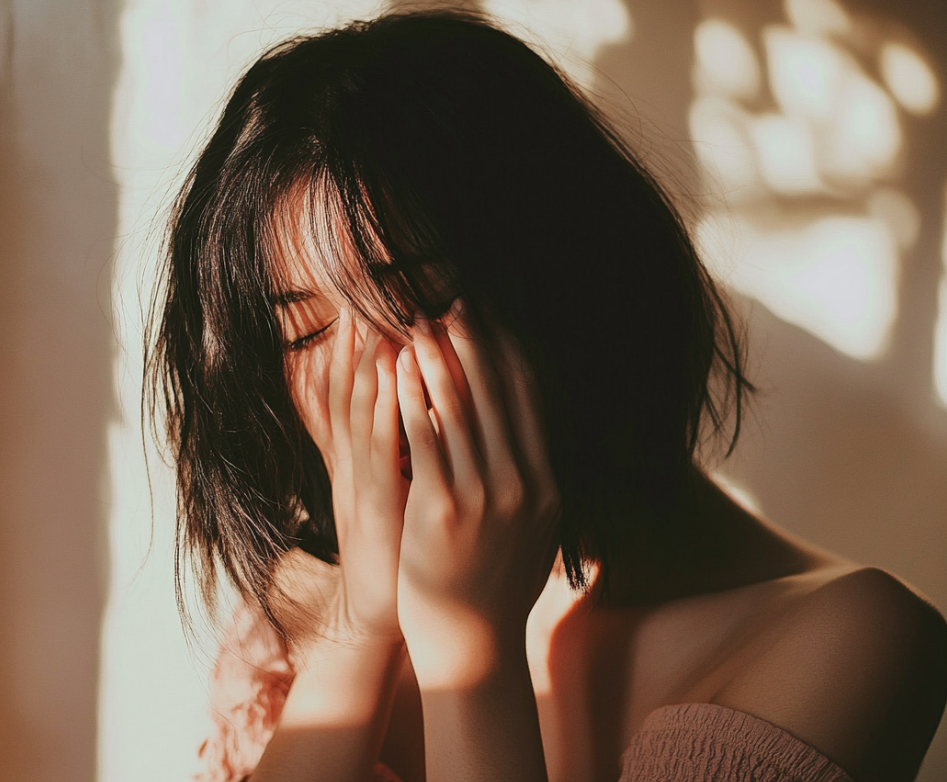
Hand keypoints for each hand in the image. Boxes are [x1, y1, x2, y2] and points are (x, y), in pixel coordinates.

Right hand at [322, 308, 408, 645]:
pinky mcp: (376, 508)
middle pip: (351, 387)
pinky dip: (387, 412)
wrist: (382, 611)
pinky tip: (397, 380)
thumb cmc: (397, 547)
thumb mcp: (393, 487)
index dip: (361, 340)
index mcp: (363, 453)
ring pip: (361, 410)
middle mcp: (356, 460)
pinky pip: (380, 451)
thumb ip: (394, 446)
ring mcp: (363, 482)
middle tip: (369, 288)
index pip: (359, 384)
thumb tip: (412, 403)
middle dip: (359, 338)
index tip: (372, 296)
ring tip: (378, 315)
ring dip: (369, 362)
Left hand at [394, 305, 559, 686]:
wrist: (472, 646)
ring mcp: (486, 496)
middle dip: (475, 342)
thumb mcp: (530, 532)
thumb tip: (530, 441)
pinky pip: (427, 438)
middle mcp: (524, 483)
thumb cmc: (493, 587)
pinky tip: (400, 369)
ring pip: (463, 408)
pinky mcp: (444, 508)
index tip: (491, 317)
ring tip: (421, 322)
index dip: (509, 352)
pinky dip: (414, 397)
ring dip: (441, 358)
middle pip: (499, 393)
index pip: (531, 400)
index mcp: (546, 485)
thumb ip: (532, 484)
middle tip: (453, 302)